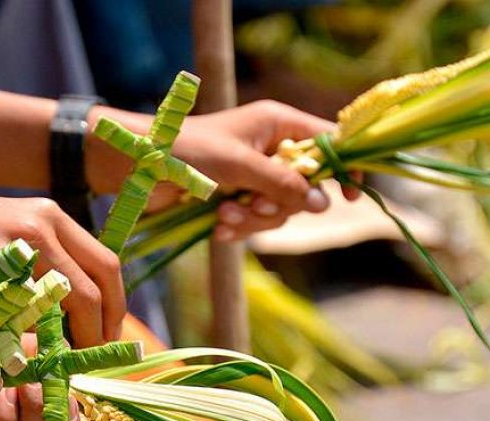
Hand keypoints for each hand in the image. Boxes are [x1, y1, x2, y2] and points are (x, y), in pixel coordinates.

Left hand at [89, 100, 360, 240]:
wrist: (137, 169)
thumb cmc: (186, 151)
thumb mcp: (240, 165)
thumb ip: (283, 183)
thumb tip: (323, 203)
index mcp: (278, 123)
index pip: (328, 141)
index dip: (344, 167)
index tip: (352, 195)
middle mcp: (271, 148)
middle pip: (306, 186)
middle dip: (281, 205)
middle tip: (256, 207)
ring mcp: (254, 175)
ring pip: (281, 210)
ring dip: (254, 220)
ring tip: (224, 217)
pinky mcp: (237, 198)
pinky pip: (257, 222)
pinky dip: (239, 228)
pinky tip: (217, 227)